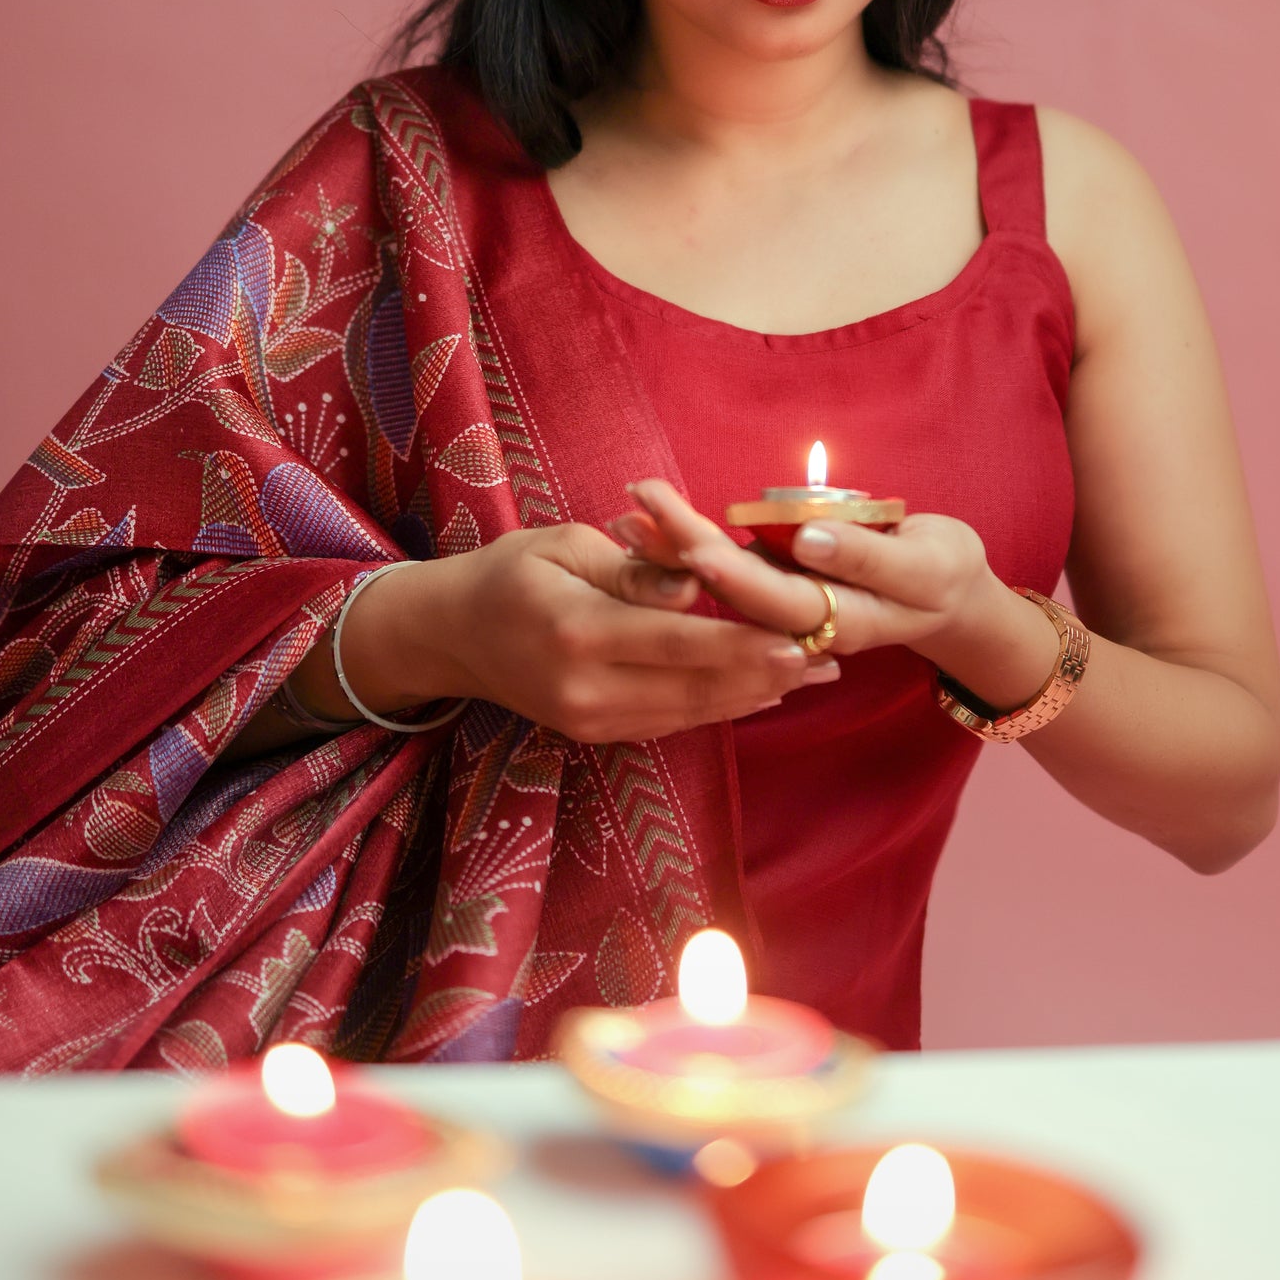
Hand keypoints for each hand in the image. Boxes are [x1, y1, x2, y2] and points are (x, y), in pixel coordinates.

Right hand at [340, 524, 837, 744]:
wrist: (448, 636)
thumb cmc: (509, 572)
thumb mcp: (566, 545)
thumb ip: (635, 569)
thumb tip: (695, 588)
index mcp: (579, 631)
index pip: (682, 642)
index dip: (748, 643)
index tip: (803, 635)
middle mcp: (587, 688)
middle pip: (698, 687)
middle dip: (769, 673)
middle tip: (830, 655)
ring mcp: (590, 720)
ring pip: (692, 712)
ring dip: (755, 694)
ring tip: (814, 674)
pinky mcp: (595, 733)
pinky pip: (671, 722)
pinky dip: (720, 707)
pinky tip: (762, 692)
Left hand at [619, 479, 1060, 707]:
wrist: (951, 597)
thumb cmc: (945, 573)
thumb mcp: (928, 563)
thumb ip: (869, 554)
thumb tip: (808, 537)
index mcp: (839, 621)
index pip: (774, 599)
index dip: (731, 572)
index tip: (689, 542)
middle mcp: (801, 622)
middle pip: (732, 590)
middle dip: (680, 550)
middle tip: (635, 508)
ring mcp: (787, 605)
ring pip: (721, 583)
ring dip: (671, 551)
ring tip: (625, 513)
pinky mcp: (780, 584)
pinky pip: (729, 568)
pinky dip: (689, 547)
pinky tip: (651, 524)